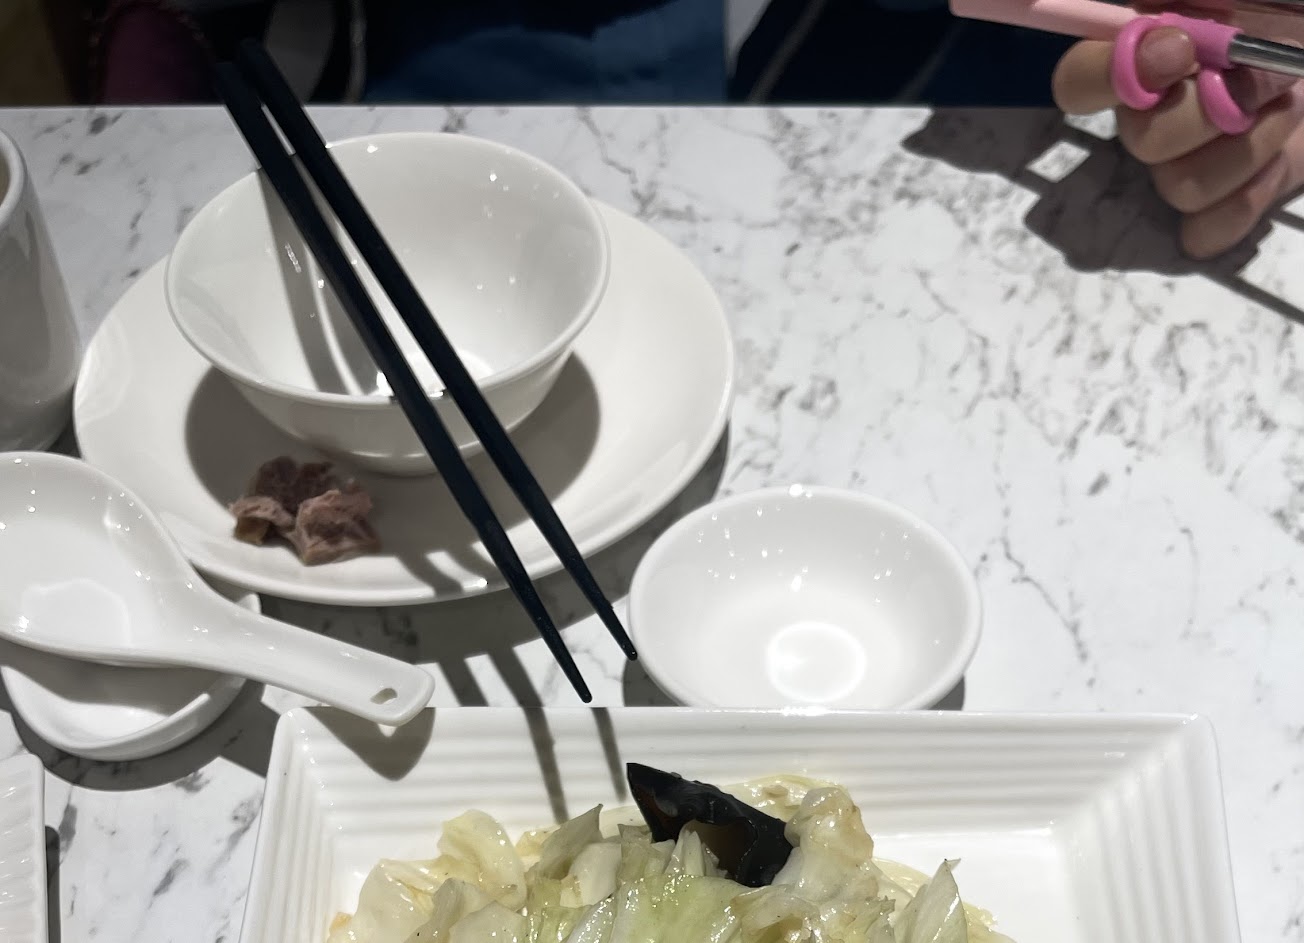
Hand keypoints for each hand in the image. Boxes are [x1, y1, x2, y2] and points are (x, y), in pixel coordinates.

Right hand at [1052, 10, 1303, 257]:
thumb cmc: (1292, 21)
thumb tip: (1156, 27)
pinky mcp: (1219, 207)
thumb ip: (1196, 5)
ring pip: (1180, 186)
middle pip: (1140, 140)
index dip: (1105, 76)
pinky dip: (1249, 200)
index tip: (1177, 51)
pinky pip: (1207, 231)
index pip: (1078, 79)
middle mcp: (1151, 114)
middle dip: (1214, 111)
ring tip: (1288, 107)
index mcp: (1147, 55)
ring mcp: (1181, 164)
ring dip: (1249, 147)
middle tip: (1274, 76)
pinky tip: (1276, 164)